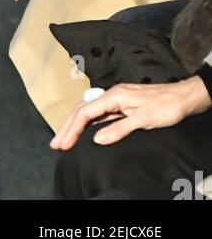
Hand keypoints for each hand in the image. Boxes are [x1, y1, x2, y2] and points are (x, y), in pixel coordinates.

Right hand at [50, 77, 211, 150]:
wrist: (182, 97)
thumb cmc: (166, 106)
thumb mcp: (143, 119)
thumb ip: (119, 128)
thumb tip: (98, 138)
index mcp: (114, 96)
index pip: (86, 113)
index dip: (72, 129)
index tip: (63, 143)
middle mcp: (112, 95)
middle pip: (83, 110)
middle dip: (67, 126)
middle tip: (56, 143)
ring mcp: (117, 99)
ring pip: (89, 111)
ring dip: (75, 124)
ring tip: (64, 138)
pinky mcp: (122, 104)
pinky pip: (99, 113)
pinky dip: (87, 122)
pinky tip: (84, 130)